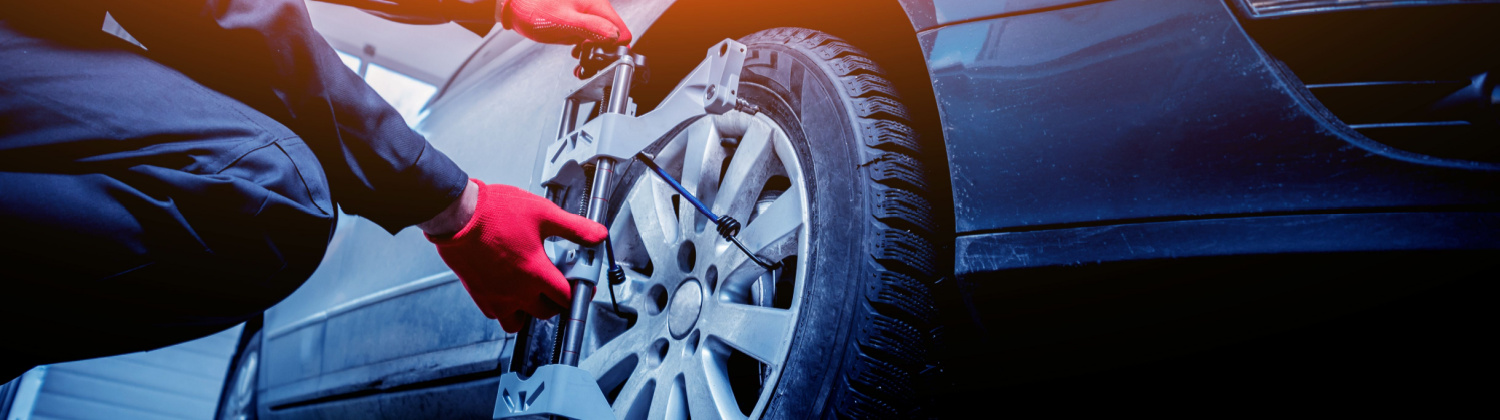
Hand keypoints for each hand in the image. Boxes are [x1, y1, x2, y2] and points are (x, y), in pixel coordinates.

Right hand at [425, 179, 608, 331]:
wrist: (457, 214)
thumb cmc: (495, 212)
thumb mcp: (544, 213)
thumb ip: (574, 228)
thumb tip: (598, 235)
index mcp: (536, 273)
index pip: (567, 297)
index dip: (579, 292)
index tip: (581, 286)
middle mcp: (517, 290)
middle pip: (546, 313)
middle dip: (556, 302)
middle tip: (556, 286)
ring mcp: (496, 296)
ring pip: (519, 321)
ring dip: (529, 311)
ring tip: (532, 292)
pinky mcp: (478, 294)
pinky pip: (496, 313)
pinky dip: (505, 308)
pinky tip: (509, 289)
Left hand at [499, 0, 631, 44]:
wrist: (516, 6)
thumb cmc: (534, 8)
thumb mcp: (564, 21)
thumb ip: (592, 27)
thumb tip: (616, 36)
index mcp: (596, 6)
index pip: (622, 32)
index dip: (614, 48)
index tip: (598, 54)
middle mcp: (595, 11)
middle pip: (614, 37)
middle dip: (603, 53)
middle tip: (585, 58)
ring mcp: (587, 19)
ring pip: (603, 41)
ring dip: (593, 54)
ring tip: (577, 56)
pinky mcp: (579, 25)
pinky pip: (590, 40)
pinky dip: (585, 51)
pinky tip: (575, 53)